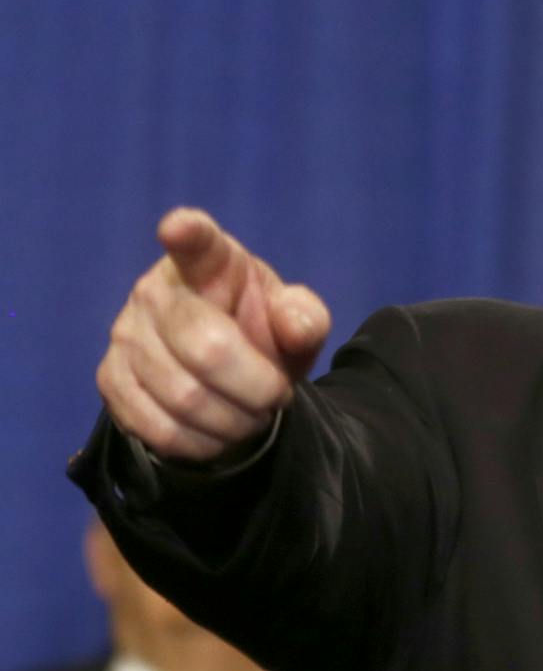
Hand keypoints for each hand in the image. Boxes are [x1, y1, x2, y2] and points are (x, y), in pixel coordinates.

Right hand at [96, 208, 330, 460]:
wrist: (229, 377)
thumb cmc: (261, 333)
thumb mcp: (295, 325)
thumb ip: (304, 319)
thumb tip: (298, 327)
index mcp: (209, 263)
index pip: (196, 242)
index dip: (188, 233)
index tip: (180, 228)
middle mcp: (155, 291)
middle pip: (205, 348)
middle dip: (256, 388)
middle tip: (276, 398)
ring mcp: (125, 336)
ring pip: (183, 397)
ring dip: (233, 421)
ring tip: (252, 416)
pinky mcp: (110, 380)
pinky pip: (157, 427)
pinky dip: (201, 443)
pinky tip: (219, 433)